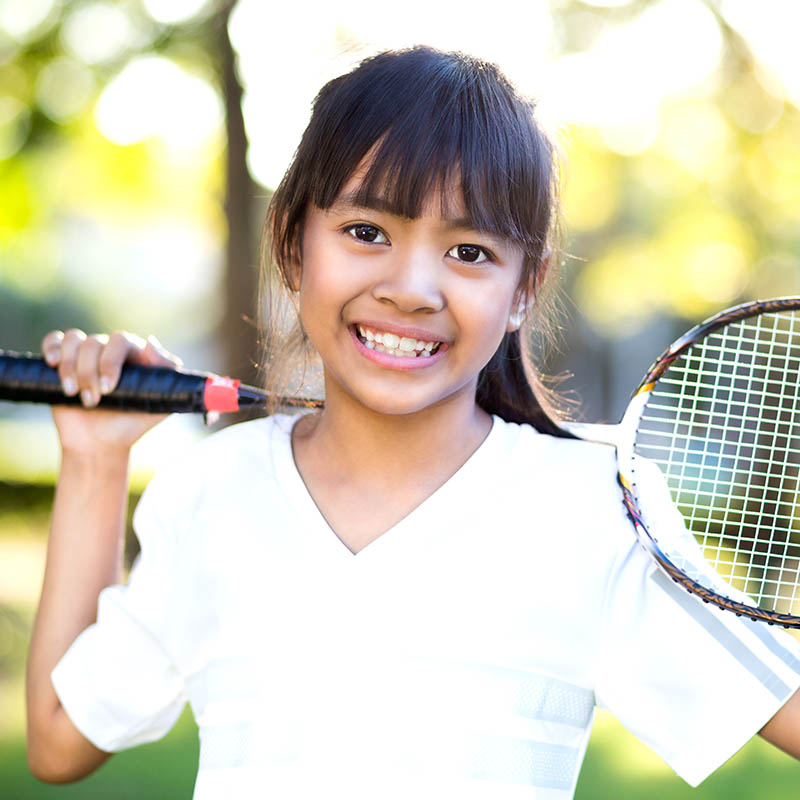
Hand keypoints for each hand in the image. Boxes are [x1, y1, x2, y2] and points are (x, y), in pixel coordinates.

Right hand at [42, 329, 183, 456]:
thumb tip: (150, 342)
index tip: (107, 388)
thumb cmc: (133, 422)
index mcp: (135, 353)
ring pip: (74, 340)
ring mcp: (86, 354)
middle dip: (89, 373)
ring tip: (73, 393)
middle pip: (94, 343)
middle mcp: (110, 349)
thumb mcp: (160, 402)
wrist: (101, 443)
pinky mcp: (63, 361)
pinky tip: (53, 363)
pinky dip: (52, 347)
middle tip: (93, 400)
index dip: (110, 362)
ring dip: (70, 367)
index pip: (120, 341)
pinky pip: (55, 340)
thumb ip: (166, 372)